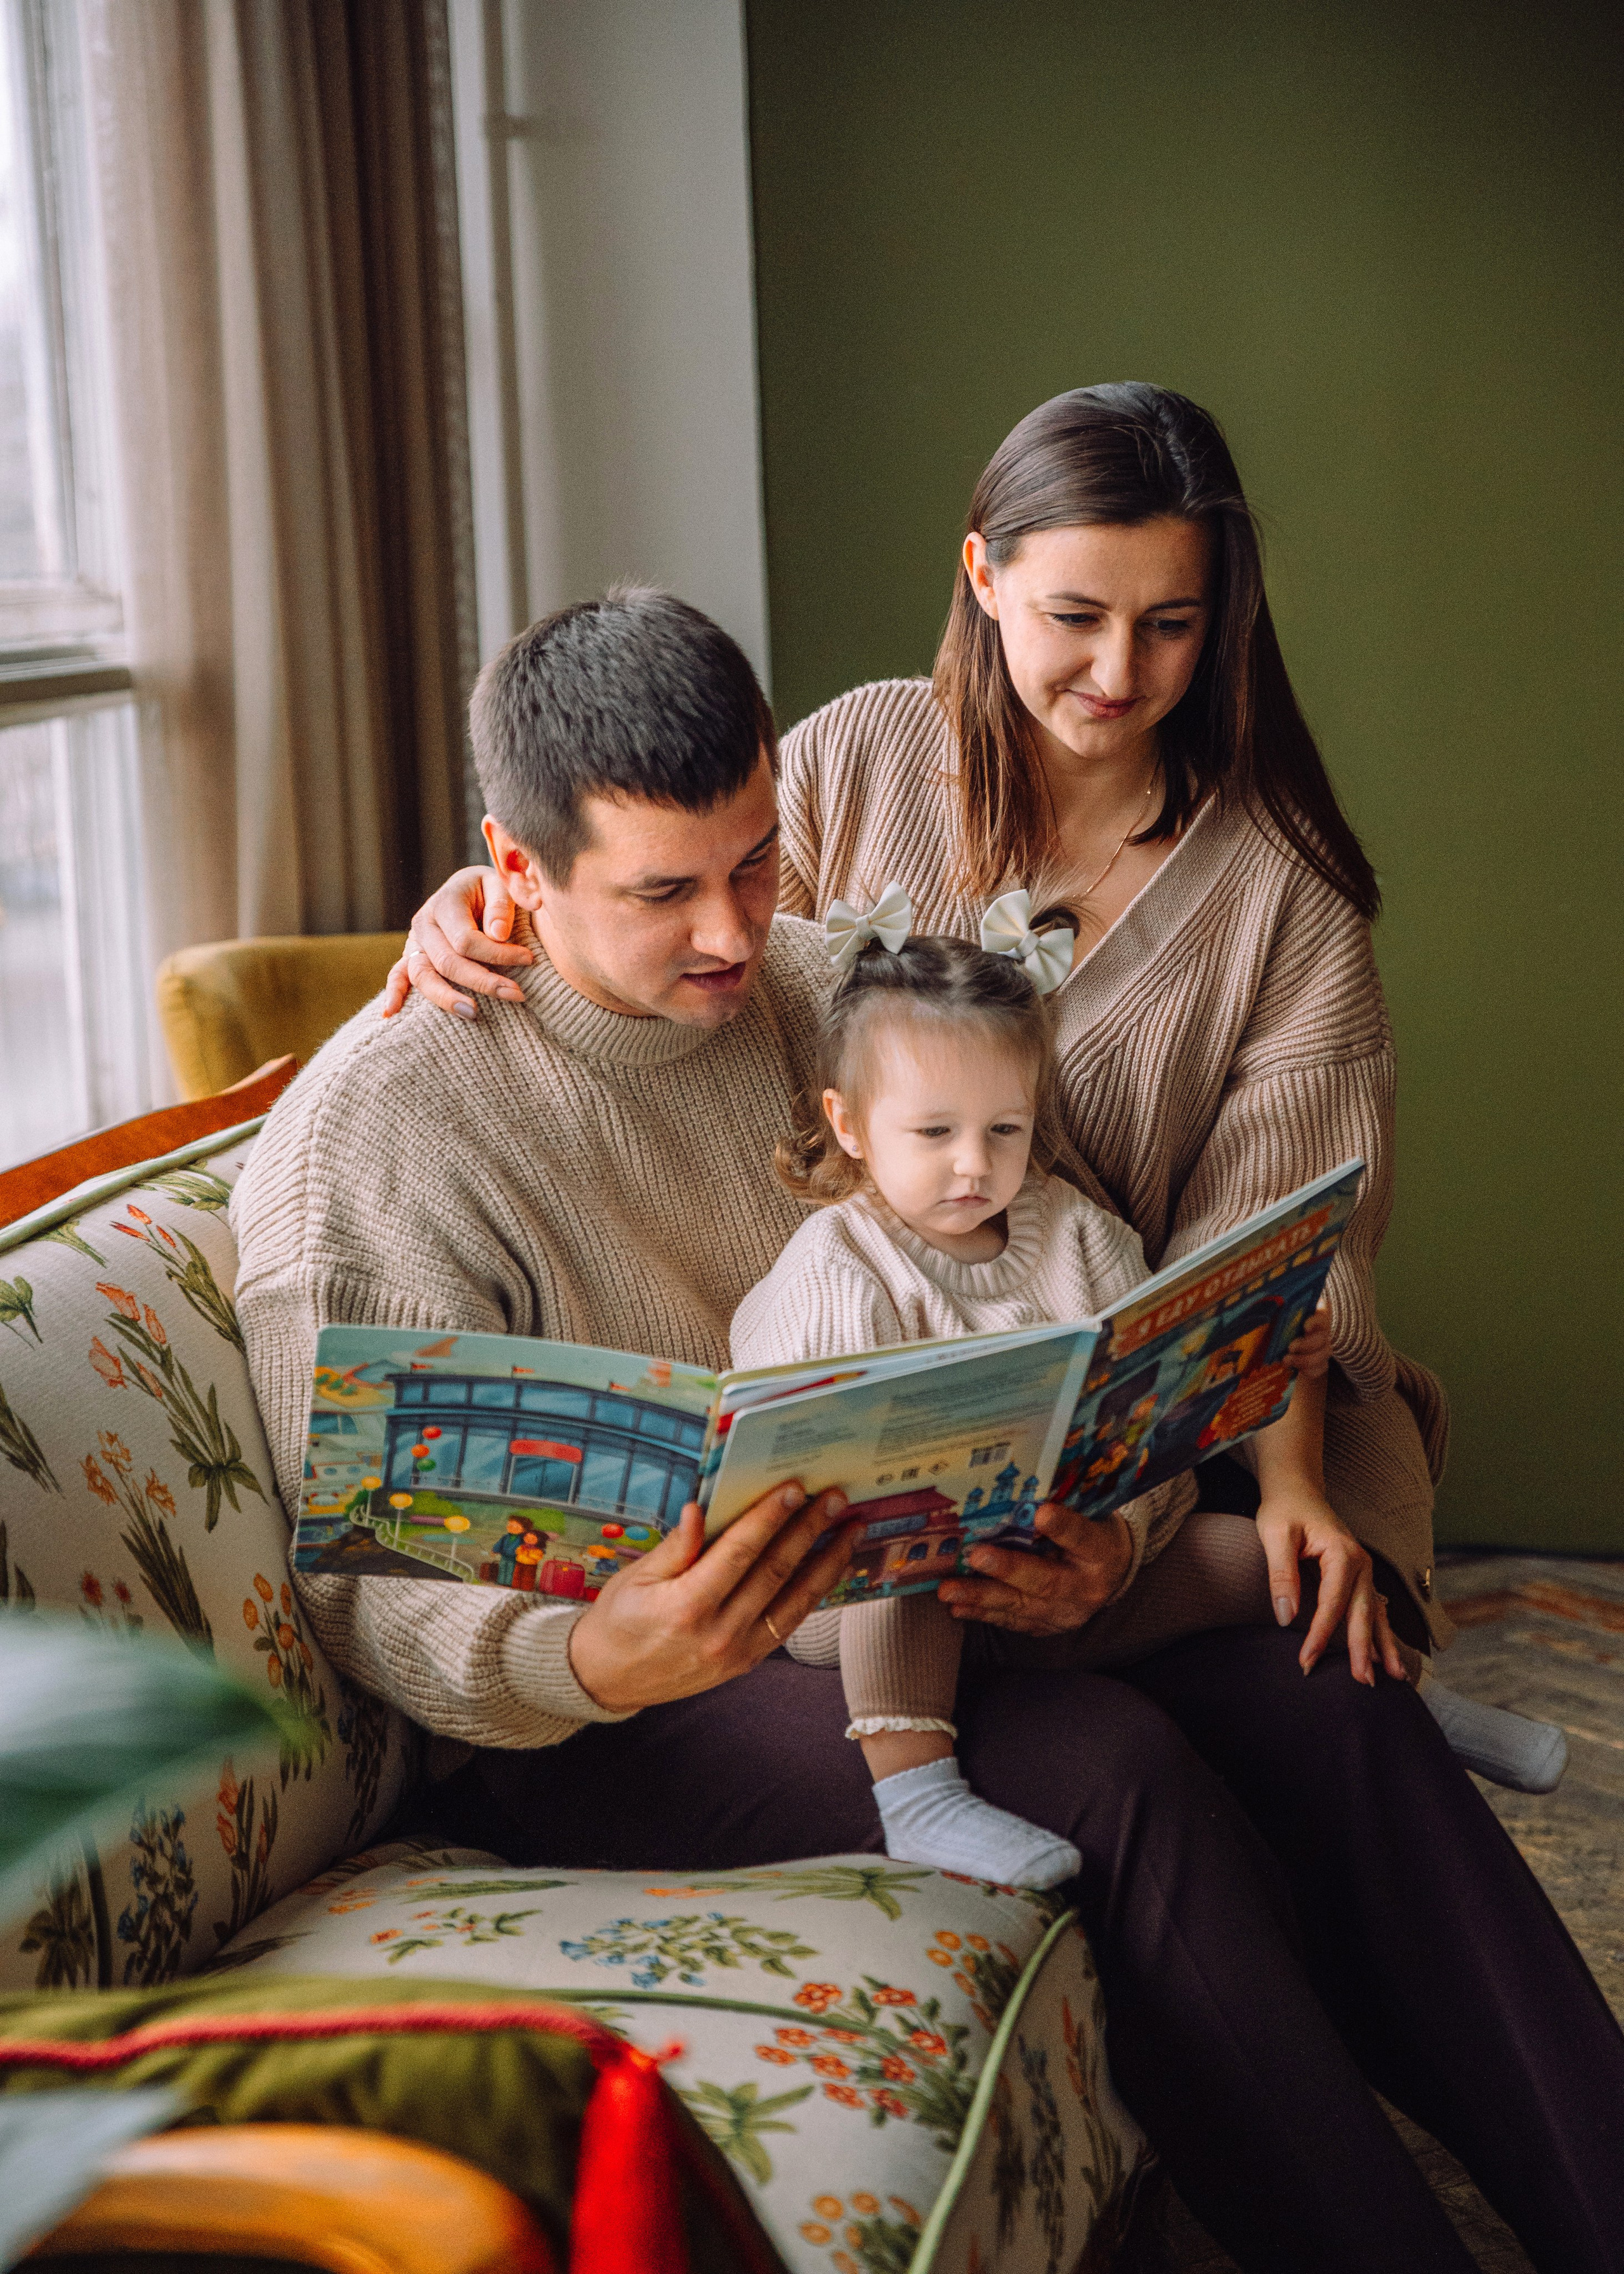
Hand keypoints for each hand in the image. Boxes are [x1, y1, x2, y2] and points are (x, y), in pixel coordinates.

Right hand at [381, 865, 532, 1019]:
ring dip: (447, 998)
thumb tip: (498, 934)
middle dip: (483, 982)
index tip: (529, 959)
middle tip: (517, 995)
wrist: (471, 889)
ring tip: (473, 1013)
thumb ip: (501, 906)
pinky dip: (393, 994)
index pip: (467, 939)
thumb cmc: (490, 891)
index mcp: (445, 903)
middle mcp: (425, 924)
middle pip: (447, 962)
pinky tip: (390, 1014)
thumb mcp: (500, 885)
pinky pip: (398, 976)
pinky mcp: (413, 957)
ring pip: (423, 976)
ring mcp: (415, 943)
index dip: (498, 954)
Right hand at [565, 1482, 852, 1712]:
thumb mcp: (636, 1578)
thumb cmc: (618, 1620)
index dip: (769, 1518)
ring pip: (795, 1600)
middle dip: (809, 1530)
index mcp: (686, 1607)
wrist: (609, 1679)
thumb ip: (675, 1547)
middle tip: (835, 1497)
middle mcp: (719, 1633)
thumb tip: (700, 1510)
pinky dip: (815, 1594)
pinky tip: (831, 1567)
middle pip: (776, 1572)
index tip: (794, 1488)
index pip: (739, 1553)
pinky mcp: (748, 1662)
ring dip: (828, 1561)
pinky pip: (789, 1623)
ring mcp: (737, 1652)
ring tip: (852, 1530)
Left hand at [936, 1503, 1132, 1635]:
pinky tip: (956, 1607)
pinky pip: (1011, 1620)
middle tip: (976, 1555)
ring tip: (949, 1590)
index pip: (1083, 1538)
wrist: (1111, 1574)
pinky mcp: (1045, 1626)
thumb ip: (1064, 1505)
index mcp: (1101, 1552)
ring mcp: (1065, 1613)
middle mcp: (1085, 1588)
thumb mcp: (1090, 1516)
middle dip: (1008, 1569)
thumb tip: (1024, 1482)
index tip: (1041, 1513)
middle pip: (1046, 1581)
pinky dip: (982, 1613)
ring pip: (1021, 1605)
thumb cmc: (1092, 1534)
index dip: (1063, 1527)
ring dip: (981, 1597)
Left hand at [1257, 1486, 1406, 1685]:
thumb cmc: (1284, 1509)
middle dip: (1363, 1649)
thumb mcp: (1275, 1535)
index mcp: (1342, 1553)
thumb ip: (1282, 1574)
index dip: (1321, 1634)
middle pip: (1363, 1612)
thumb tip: (1285, 1616)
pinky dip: (1382, 1633)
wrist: (1297, 1487)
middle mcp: (1361, 1563)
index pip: (1333, 1602)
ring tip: (1395, 1677)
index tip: (1307, 1660)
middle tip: (1363, 1682)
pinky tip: (1388, 1657)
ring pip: (1376, 1613)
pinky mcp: (1360, 1577)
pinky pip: (1373, 1609)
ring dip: (1384, 1646)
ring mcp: (1364, 1570)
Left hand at [1284, 1297, 1331, 1380]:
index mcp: (1314, 1316)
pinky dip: (1306, 1369)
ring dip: (1303, 1359)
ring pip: (1322, 1355)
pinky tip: (1292, 1367)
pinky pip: (1318, 1369)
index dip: (1316, 1321)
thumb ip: (1277, 1314)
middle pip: (1322, 1337)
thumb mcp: (1279, 1319)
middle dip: (1306, 1344)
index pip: (1321, 1316)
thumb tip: (1264, 1310)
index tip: (1305, 1327)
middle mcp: (1322, 1332)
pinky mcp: (1321, 1364)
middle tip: (1290, 1347)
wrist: (1288, 1348)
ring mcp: (1324, 1348)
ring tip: (1286, 1360)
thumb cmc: (1281, 1328)